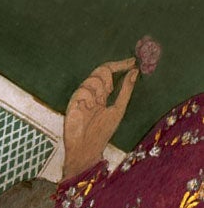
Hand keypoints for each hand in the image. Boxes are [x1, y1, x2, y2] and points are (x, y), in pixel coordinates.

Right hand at [61, 56, 139, 174]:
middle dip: (109, 76)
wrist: (87, 147)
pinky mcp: (72, 102)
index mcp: (101, 93)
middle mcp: (91, 92)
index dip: (120, 65)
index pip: (109, 72)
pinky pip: (82, 91)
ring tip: (99, 104)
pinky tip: (90, 108)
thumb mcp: (119, 108)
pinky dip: (90, 98)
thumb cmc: (102, 131)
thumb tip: (135, 71)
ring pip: (93, 80)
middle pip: (100, 72)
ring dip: (100, 90)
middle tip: (111, 89)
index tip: (132, 61)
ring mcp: (81, 96)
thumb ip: (125, 90)